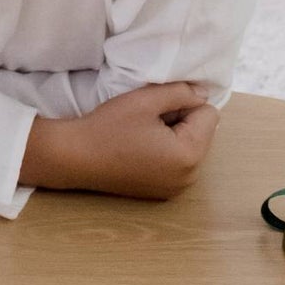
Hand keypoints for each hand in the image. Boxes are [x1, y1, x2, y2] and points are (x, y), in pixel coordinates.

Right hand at [25, 82, 219, 199]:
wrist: (75, 157)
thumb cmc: (109, 127)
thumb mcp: (146, 100)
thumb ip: (181, 92)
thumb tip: (202, 94)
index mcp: (189, 155)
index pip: (209, 115)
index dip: (184, 104)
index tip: (156, 109)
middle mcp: (189, 177)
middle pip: (202, 133)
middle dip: (180, 122)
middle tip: (146, 121)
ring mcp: (176, 189)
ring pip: (190, 147)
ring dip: (173, 136)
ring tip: (141, 135)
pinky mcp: (163, 193)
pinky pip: (178, 164)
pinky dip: (165, 153)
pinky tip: (138, 150)